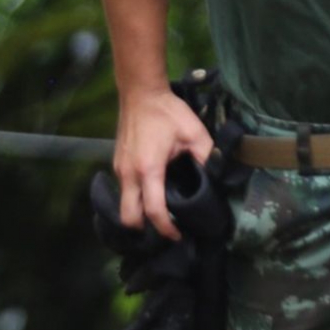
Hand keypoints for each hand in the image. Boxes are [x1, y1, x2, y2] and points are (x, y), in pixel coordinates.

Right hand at [113, 84, 213, 239]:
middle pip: (128, 216)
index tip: (176, 235)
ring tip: (159, 217)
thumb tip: (212, 177)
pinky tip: (151, 197)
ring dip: (138, 215)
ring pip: (123, 205)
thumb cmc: (168, 112)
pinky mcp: (117, 163)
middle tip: (163, 231)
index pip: (153, 210)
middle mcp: (129, 173)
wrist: (141, 93)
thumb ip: (206, 157)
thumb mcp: (195, 133)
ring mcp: (119, 169)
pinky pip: (123, 191)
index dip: (165, 228)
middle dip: (143, 230)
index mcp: (149, 169)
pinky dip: (134, 201)